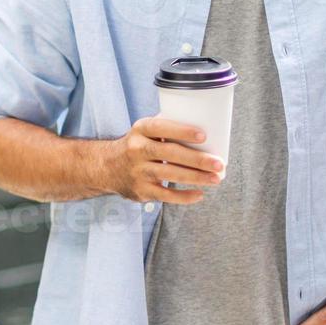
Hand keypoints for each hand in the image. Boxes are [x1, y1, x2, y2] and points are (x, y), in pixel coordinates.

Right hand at [103, 116, 226, 204]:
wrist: (107, 167)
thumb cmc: (138, 146)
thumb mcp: (144, 131)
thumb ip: (167, 129)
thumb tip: (207, 129)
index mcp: (140, 130)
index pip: (161, 127)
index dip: (182, 131)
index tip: (203, 135)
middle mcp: (137, 149)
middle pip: (170, 153)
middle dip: (197, 159)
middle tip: (218, 163)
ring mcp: (138, 171)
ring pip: (171, 174)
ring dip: (196, 178)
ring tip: (216, 178)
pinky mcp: (141, 190)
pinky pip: (166, 195)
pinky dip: (184, 196)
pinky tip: (199, 194)